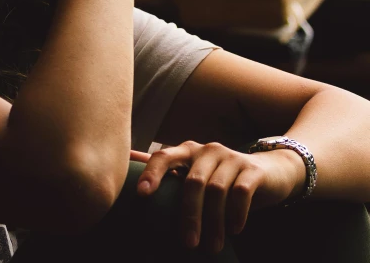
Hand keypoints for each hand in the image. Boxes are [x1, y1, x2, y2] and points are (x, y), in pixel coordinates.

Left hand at [130, 141, 305, 253]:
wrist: (268, 172)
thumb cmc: (221, 176)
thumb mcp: (194, 170)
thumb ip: (167, 169)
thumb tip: (128, 159)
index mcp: (187, 150)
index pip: (164, 156)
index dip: (152, 173)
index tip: (141, 195)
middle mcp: (207, 150)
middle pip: (193, 182)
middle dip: (189, 215)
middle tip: (187, 243)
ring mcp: (230, 157)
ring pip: (217, 190)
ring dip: (214, 222)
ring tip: (211, 246)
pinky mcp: (251, 170)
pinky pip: (241, 192)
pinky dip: (236, 213)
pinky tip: (234, 229)